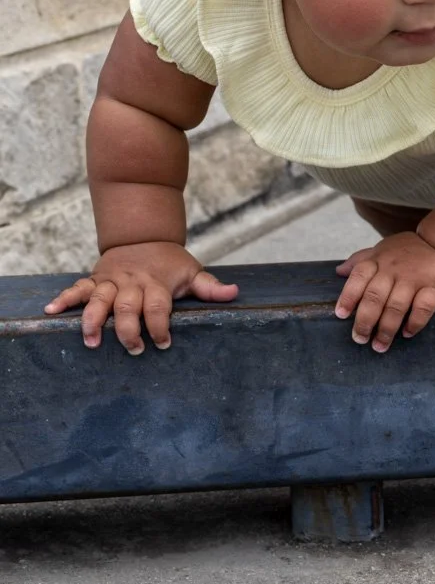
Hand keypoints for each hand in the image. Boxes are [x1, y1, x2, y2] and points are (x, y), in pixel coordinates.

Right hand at [43, 242, 237, 354]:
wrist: (144, 234)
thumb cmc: (170, 262)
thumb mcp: (193, 271)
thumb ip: (210, 287)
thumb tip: (235, 294)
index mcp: (156, 284)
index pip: (158, 307)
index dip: (160, 326)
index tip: (163, 344)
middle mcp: (132, 282)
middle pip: (127, 306)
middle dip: (128, 330)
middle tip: (133, 349)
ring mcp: (112, 281)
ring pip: (99, 300)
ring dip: (92, 320)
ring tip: (90, 341)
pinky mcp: (96, 280)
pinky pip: (78, 288)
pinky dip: (64, 298)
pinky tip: (51, 311)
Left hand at [334, 232, 434, 352]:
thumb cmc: (409, 250)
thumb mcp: (383, 248)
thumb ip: (361, 259)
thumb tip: (338, 272)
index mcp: (379, 260)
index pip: (358, 277)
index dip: (348, 296)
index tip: (341, 315)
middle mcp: (394, 269)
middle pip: (375, 296)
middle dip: (364, 321)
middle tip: (359, 339)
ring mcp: (414, 278)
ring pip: (396, 306)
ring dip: (386, 329)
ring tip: (379, 346)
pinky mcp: (434, 287)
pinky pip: (423, 307)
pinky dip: (415, 323)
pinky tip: (407, 334)